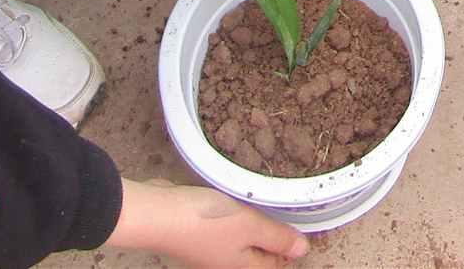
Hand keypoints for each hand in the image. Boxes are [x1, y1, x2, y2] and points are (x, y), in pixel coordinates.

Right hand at [112, 179, 306, 266]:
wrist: (158, 215)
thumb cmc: (207, 222)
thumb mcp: (250, 226)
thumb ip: (276, 238)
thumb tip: (303, 251)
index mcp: (242, 266)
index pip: (274, 265)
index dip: (290, 250)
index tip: (305, 230)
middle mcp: (225, 262)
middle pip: (256, 254)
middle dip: (273, 238)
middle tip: (290, 212)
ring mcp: (208, 248)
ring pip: (240, 240)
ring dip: (253, 224)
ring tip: (267, 202)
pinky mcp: (196, 231)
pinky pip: (224, 227)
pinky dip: (234, 216)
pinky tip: (236, 200)